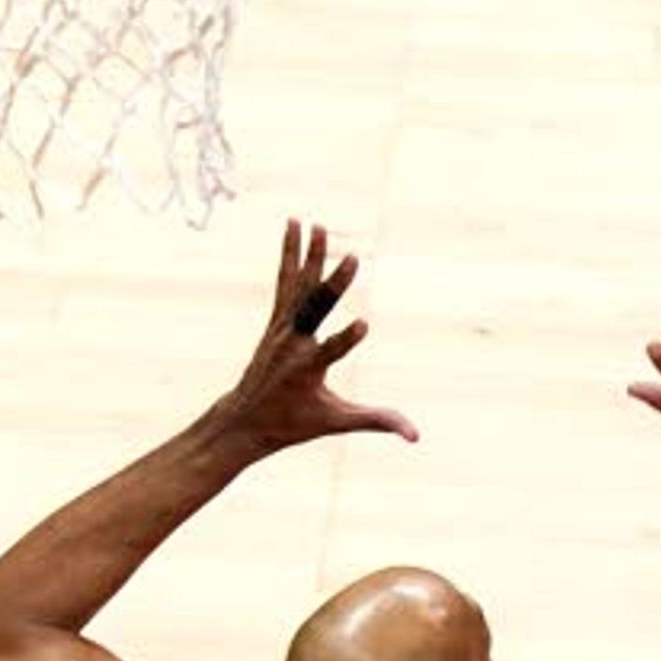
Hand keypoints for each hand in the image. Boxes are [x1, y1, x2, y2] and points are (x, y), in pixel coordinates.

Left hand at [204, 219, 414, 455]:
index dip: (346, 340)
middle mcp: (292, 343)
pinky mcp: (276, 320)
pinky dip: (290, 255)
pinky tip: (294, 228)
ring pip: (297, 285)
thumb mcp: (336, 423)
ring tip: (317, 224)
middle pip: (314, 308)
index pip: (330, 351)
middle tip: (350, 254)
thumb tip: (416, 435)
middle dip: (332, 283)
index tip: (364, 324)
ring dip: (308, 254)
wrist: (244, 418)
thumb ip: (376, 421)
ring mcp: (281, 328)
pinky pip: (285, 282)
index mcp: (308, 369)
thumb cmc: (293, 423)